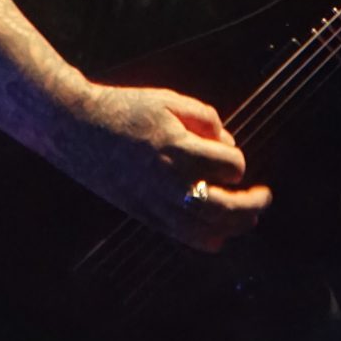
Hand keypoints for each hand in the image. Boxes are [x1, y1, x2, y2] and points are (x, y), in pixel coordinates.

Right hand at [56, 82, 271, 252]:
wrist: (76, 128)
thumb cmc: (123, 110)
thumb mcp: (169, 100)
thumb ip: (206, 118)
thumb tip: (226, 142)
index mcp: (178, 149)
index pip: (231, 166)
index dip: (236, 159)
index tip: (228, 153)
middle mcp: (170, 182)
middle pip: (228, 209)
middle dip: (254, 204)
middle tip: (264, 196)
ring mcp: (156, 204)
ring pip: (210, 232)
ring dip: (236, 227)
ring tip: (248, 216)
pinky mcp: (145, 216)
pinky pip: (185, 239)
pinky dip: (209, 240)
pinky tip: (218, 233)